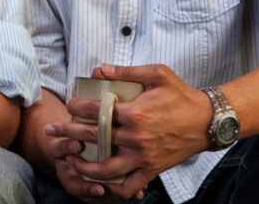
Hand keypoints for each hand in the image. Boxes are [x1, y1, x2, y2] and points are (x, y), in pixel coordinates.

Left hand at [47, 64, 210, 199]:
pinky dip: (113, 189)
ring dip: (84, 166)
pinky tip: (100, 183)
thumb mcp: (156, 74)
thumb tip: (98, 70)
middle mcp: (136, 137)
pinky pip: (129, 186)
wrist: (206, 121)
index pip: (96, 111)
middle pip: (94, 138)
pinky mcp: (152, 169)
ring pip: (106, 169)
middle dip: (68, 133)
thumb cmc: (181, 95)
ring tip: (70, 160)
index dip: (77, 107)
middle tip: (51, 131)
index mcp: (134, 112)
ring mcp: (143, 156)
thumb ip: (126, 71)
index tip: (69, 105)